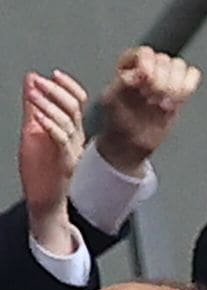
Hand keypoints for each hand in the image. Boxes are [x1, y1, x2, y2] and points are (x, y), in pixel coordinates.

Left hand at [19, 70, 86, 253]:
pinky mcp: (65, 163)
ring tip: (33, 95)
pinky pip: (61, 140)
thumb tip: (31, 80)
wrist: (44, 200)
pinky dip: (50, 126)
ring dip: (48, 105)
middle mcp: (75, 139)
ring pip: (67, 122)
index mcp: (71, 131)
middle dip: (56, 91)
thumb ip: (33, 107)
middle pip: (74, 108)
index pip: (77, 102)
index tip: (55, 74)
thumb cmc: (41, 171)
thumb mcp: (32, 130)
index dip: (68, 86)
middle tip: (40, 82)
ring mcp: (72, 151)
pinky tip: (39, 118)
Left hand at [97, 47, 201, 175]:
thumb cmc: (118, 121)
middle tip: (153, 101)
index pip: (146, 53)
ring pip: (179, 66)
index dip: (148, 70)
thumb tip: (144, 74)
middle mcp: (148, 66)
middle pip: (164, 60)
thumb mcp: (112, 101)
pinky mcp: (180, 90)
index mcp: (129, 63)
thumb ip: (125, 83)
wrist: (131, 141)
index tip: (144, 89)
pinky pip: (192, 76)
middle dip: (161, 83)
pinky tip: (177, 101)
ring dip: (175, 87)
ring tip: (165, 102)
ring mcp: (166, 77)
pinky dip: (188, 86)